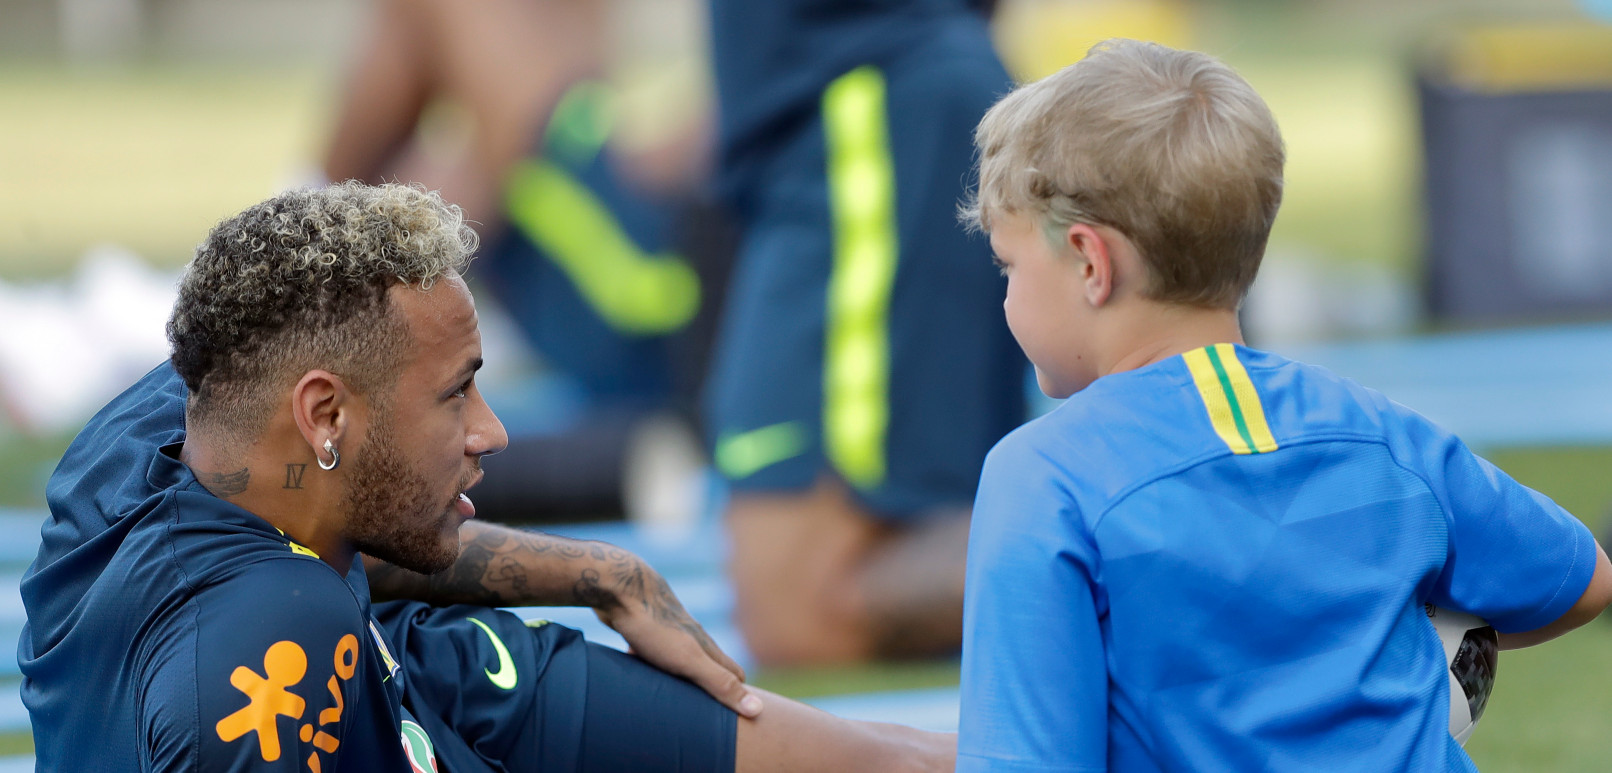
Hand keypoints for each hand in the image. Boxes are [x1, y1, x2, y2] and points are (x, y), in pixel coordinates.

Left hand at [591, 557, 763, 717]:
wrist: (620, 587)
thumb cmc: (654, 626)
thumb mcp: (688, 660)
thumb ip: (719, 683)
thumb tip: (757, 710)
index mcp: (705, 646)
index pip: (732, 672)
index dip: (738, 693)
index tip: (738, 712)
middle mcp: (689, 637)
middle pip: (708, 665)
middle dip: (712, 686)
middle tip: (707, 710)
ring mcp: (666, 631)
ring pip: (679, 658)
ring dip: (679, 676)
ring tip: (671, 696)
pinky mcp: (642, 629)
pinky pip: (650, 652)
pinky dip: (649, 665)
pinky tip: (637, 674)